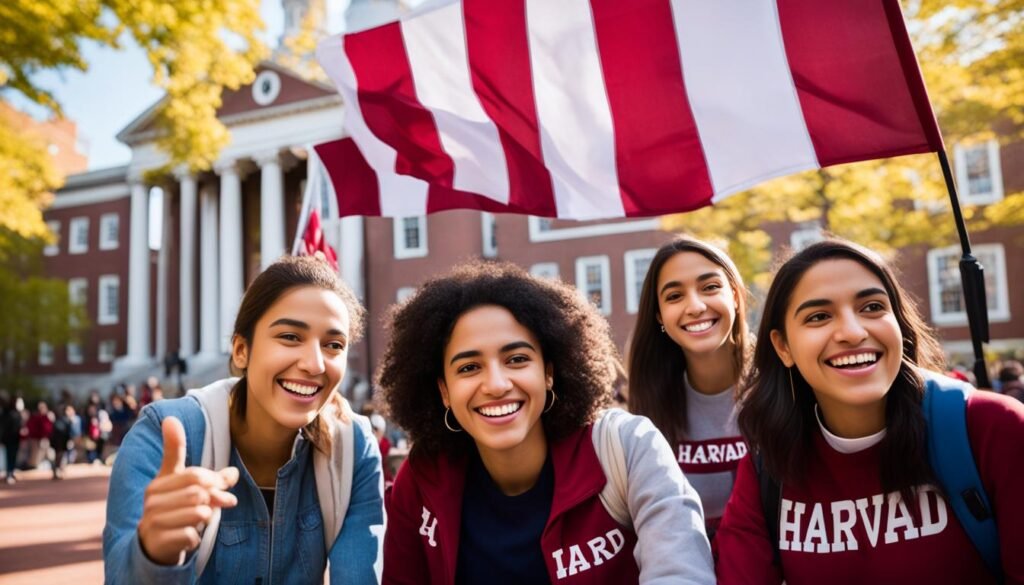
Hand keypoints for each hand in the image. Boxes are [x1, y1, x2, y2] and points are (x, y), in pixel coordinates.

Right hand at [137, 417, 239, 565]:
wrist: (155, 546)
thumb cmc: (176, 513)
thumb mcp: (188, 493)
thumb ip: (211, 480)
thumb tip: (233, 473)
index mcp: (159, 483)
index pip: (190, 470)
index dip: (209, 474)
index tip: (218, 481)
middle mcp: (153, 499)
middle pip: (199, 491)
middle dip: (213, 500)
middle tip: (209, 508)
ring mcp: (153, 519)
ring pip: (199, 512)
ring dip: (205, 519)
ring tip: (196, 523)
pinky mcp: (159, 539)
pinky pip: (191, 534)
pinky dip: (195, 538)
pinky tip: (187, 538)